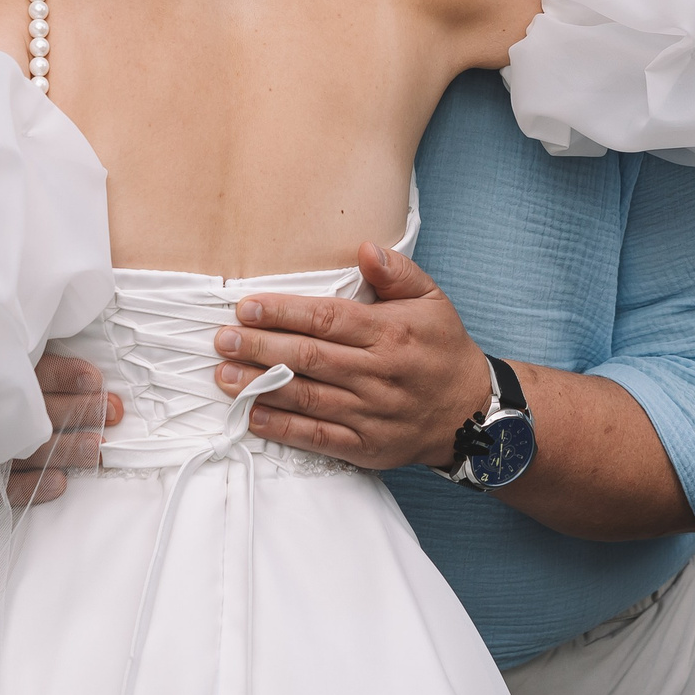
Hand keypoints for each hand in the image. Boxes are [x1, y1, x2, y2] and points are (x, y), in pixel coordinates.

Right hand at [6, 355, 123, 506]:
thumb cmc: (7, 393)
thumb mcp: (25, 370)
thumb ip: (53, 370)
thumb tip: (95, 378)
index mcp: (11, 380)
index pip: (37, 374)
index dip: (66, 376)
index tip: (95, 381)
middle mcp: (0, 412)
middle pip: (40, 412)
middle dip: (79, 411)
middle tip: (111, 413)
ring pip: (31, 450)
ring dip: (66, 449)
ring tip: (96, 449)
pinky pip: (8, 486)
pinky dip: (33, 486)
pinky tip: (60, 483)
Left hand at [213, 243, 487, 470]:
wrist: (471, 412)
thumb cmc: (443, 349)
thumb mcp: (432, 300)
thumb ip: (398, 272)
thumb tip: (365, 248)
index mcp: (391, 333)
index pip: (327, 319)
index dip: (283, 312)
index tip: (246, 307)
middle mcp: (379, 374)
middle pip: (309, 357)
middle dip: (260, 347)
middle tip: (223, 340)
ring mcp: (371, 414)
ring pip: (307, 397)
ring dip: (260, 387)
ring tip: (223, 376)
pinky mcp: (366, 446)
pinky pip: (318, 436)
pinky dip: (282, 428)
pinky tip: (251, 416)